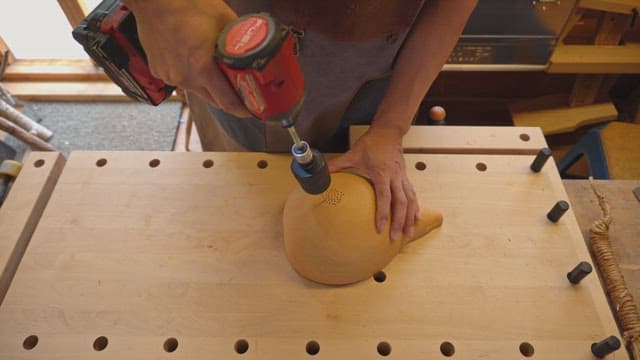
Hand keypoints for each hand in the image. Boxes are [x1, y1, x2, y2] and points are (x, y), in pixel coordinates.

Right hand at [123, 0, 250, 116]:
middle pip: (214, 100)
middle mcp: (185, 77)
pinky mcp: (159, 72)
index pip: (227, 103)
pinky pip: (181, 79)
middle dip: (229, 98)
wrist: (153, 0)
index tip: (253, 110)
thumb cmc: (187, 4)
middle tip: (240, 90)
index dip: (243, 109)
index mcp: (202, 67)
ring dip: (208, 84)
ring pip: (197, 89)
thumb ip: (239, 39)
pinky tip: (192, 57)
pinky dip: (190, 74)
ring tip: (213, 67)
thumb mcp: (224, 19)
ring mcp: (170, 76)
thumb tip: (254, 49)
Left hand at [328, 126, 418, 240]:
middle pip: (401, 203)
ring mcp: (403, 177)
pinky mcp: (406, 177)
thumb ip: (338, 164)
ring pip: (411, 201)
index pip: (384, 197)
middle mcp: (396, 177)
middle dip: (399, 222)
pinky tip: (416, 218)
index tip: (380, 228)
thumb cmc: (371, 143)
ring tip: (408, 234)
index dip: (384, 213)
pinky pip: (413, 195)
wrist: (388, 132)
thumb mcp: (353, 153)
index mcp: (382, 173)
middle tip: (395, 238)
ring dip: (410, 218)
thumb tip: (323, 173)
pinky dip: (416, 208)